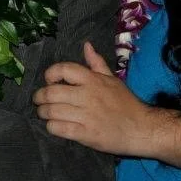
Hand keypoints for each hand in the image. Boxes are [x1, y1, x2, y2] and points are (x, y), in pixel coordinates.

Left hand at [33, 42, 152, 155]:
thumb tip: (86, 45)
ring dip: (43, 113)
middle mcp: (87, 96)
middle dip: (40, 97)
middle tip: (38, 100)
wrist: (141, 129)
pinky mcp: (86, 134)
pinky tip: (53, 126)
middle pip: (52, 93)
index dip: (50, 74)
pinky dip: (51, 127)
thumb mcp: (112, 79)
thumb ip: (96, 63)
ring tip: (43, 113)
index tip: (48, 81)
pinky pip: (60, 129)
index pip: (63, 69)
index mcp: (93, 80)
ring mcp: (86, 116)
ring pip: (53, 111)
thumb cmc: (125, 103)